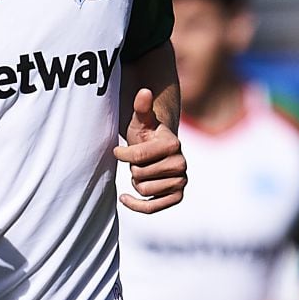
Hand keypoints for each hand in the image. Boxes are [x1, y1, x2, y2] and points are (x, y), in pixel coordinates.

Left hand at [113, 88, 186, 212]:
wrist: (158, 149)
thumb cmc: (146, 133)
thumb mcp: (141, 119)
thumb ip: (142, 106)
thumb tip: (144, 91)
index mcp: (173, 144)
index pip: (138, 156)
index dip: (122, 154)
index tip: (117, 150)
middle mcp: (181, 164)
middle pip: (140, 175)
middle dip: (133, 168)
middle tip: (138, 160)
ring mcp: (181, 182)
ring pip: (143, 190)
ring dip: (136, 181)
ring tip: (142, 170)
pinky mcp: (177, 197)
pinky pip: (152, 208)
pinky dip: (137, 205)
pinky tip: (125, 198)